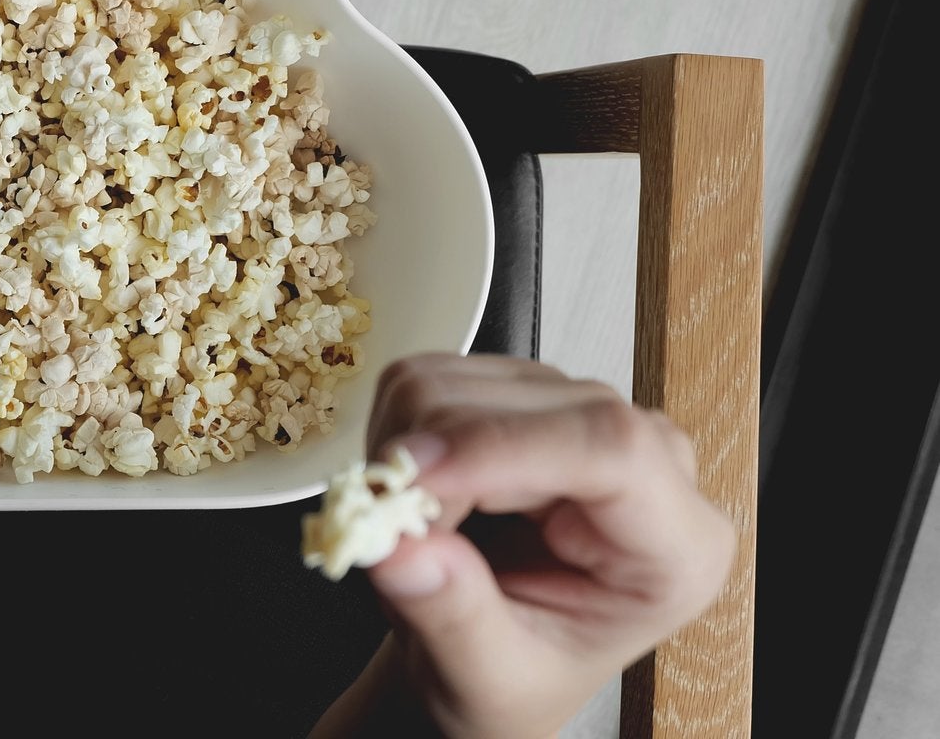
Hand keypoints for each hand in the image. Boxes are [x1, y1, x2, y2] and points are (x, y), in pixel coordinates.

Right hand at [334, 354, 734, 738]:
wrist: (490, 666)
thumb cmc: (513, 681)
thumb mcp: (487, 681)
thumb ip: (452, 617)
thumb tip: (395, 545)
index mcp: (676, 549)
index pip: (612, 448)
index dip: (503, 445)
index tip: (410, 475)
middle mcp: (649, 467)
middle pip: (530, 404)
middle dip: (434, 457)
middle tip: (386, 527)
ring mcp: (583, 420)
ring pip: (468, 382)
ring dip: (409, 446)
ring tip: (412, 526)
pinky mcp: (524, 397)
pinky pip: (436, 379)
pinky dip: (399, 430)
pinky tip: (417, 491)